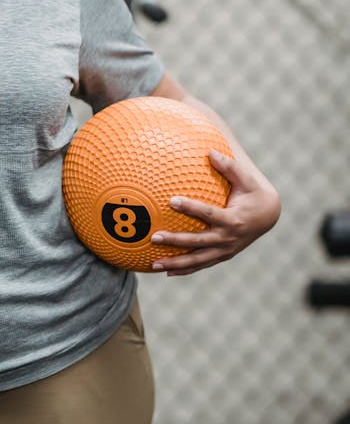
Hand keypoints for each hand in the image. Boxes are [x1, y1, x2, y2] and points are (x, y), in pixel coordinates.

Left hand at [149, 149, 280, 276]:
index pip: (208, 213)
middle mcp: (228, 238)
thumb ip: (229, 166)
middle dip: (175, 240)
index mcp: (233, 219)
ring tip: (154, 264)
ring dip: (175, 263)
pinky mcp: (222, 256)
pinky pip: (201, 264)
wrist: (269, 216)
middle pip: (198, 242)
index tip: (171, 200)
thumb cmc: (254, 192)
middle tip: (154, 237)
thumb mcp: (247, 179)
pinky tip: (166, 271)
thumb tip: (211, 151)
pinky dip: (185, 269)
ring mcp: (225, 250)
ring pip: (197, 260)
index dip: (190, 207)